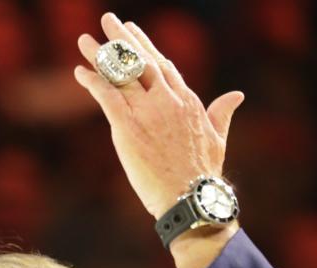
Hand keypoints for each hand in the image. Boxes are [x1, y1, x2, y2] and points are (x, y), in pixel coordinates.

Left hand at [73, 13, 243, 219]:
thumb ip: (222, 113)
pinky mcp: (128, 127)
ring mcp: (147, 111)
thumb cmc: (203, 174)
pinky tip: (79, 72)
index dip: (146, 47)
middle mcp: (167, 100)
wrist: (190, 197)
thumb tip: (237, 95)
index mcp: (187, 100)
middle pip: (140, 61)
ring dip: (100, 55)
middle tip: (108, 20)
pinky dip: (92, 82)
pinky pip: (106, 96)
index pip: (163, 65)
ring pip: (120, 75)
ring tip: (84, 40)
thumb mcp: (218, 138)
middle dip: (122, 39)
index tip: (132, 32)